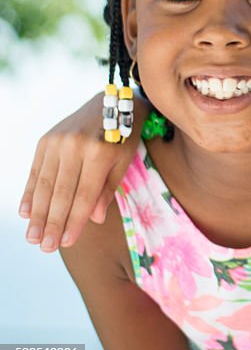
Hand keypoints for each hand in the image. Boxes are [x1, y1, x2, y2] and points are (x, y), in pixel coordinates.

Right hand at [20, 92, 138, 251]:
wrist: (111, 102)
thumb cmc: (124, 136)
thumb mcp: (124, 161)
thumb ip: (108, 189)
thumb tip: (94, 219)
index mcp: (100, 153)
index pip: (84, 195)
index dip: (75, 221)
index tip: (66, 242)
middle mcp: (75, 146)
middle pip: (61, 193)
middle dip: (52, 223)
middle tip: (45, 247)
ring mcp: (57, 142)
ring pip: (44, 185)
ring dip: (37, 213)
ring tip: (33, 237)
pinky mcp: (45, 140)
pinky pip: (35, 171)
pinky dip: (30, 193)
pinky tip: (26, 213)